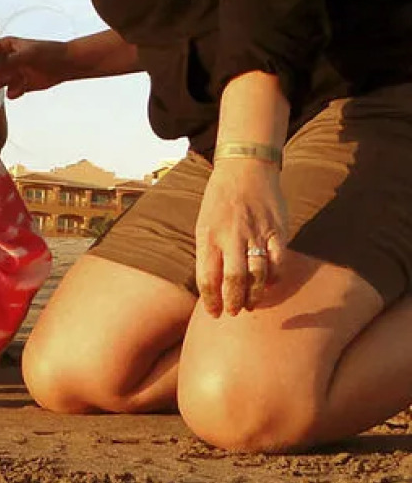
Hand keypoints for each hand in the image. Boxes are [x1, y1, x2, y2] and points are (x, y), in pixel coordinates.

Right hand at [0, 37, 67, 98]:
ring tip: (8, 83)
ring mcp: (12, 73)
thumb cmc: (47, 53)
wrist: (67, 64)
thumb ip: (6, 65)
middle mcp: (5, 60)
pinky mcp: (19, 85)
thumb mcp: (26, 55)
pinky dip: (13, 92)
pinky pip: (9, 92)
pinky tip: (22, 88)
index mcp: (4, 47)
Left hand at [195, 157, 287, 317]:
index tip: (214, 313)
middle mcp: (231, 236)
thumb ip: (209, 253)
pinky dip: (275, 277)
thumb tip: (213, 285)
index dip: (211, 300)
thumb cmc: (220, 201)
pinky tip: (269, 283)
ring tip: (250, 303)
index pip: (207, 277)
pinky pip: (279, 260)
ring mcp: (256, 233)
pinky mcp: (278, 229)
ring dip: (255, 294)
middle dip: (234, 301)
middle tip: (234, 312)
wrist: (245, 168)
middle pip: (235, 279)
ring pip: (258, 274)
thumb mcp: (204, 224)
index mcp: (208, 236)